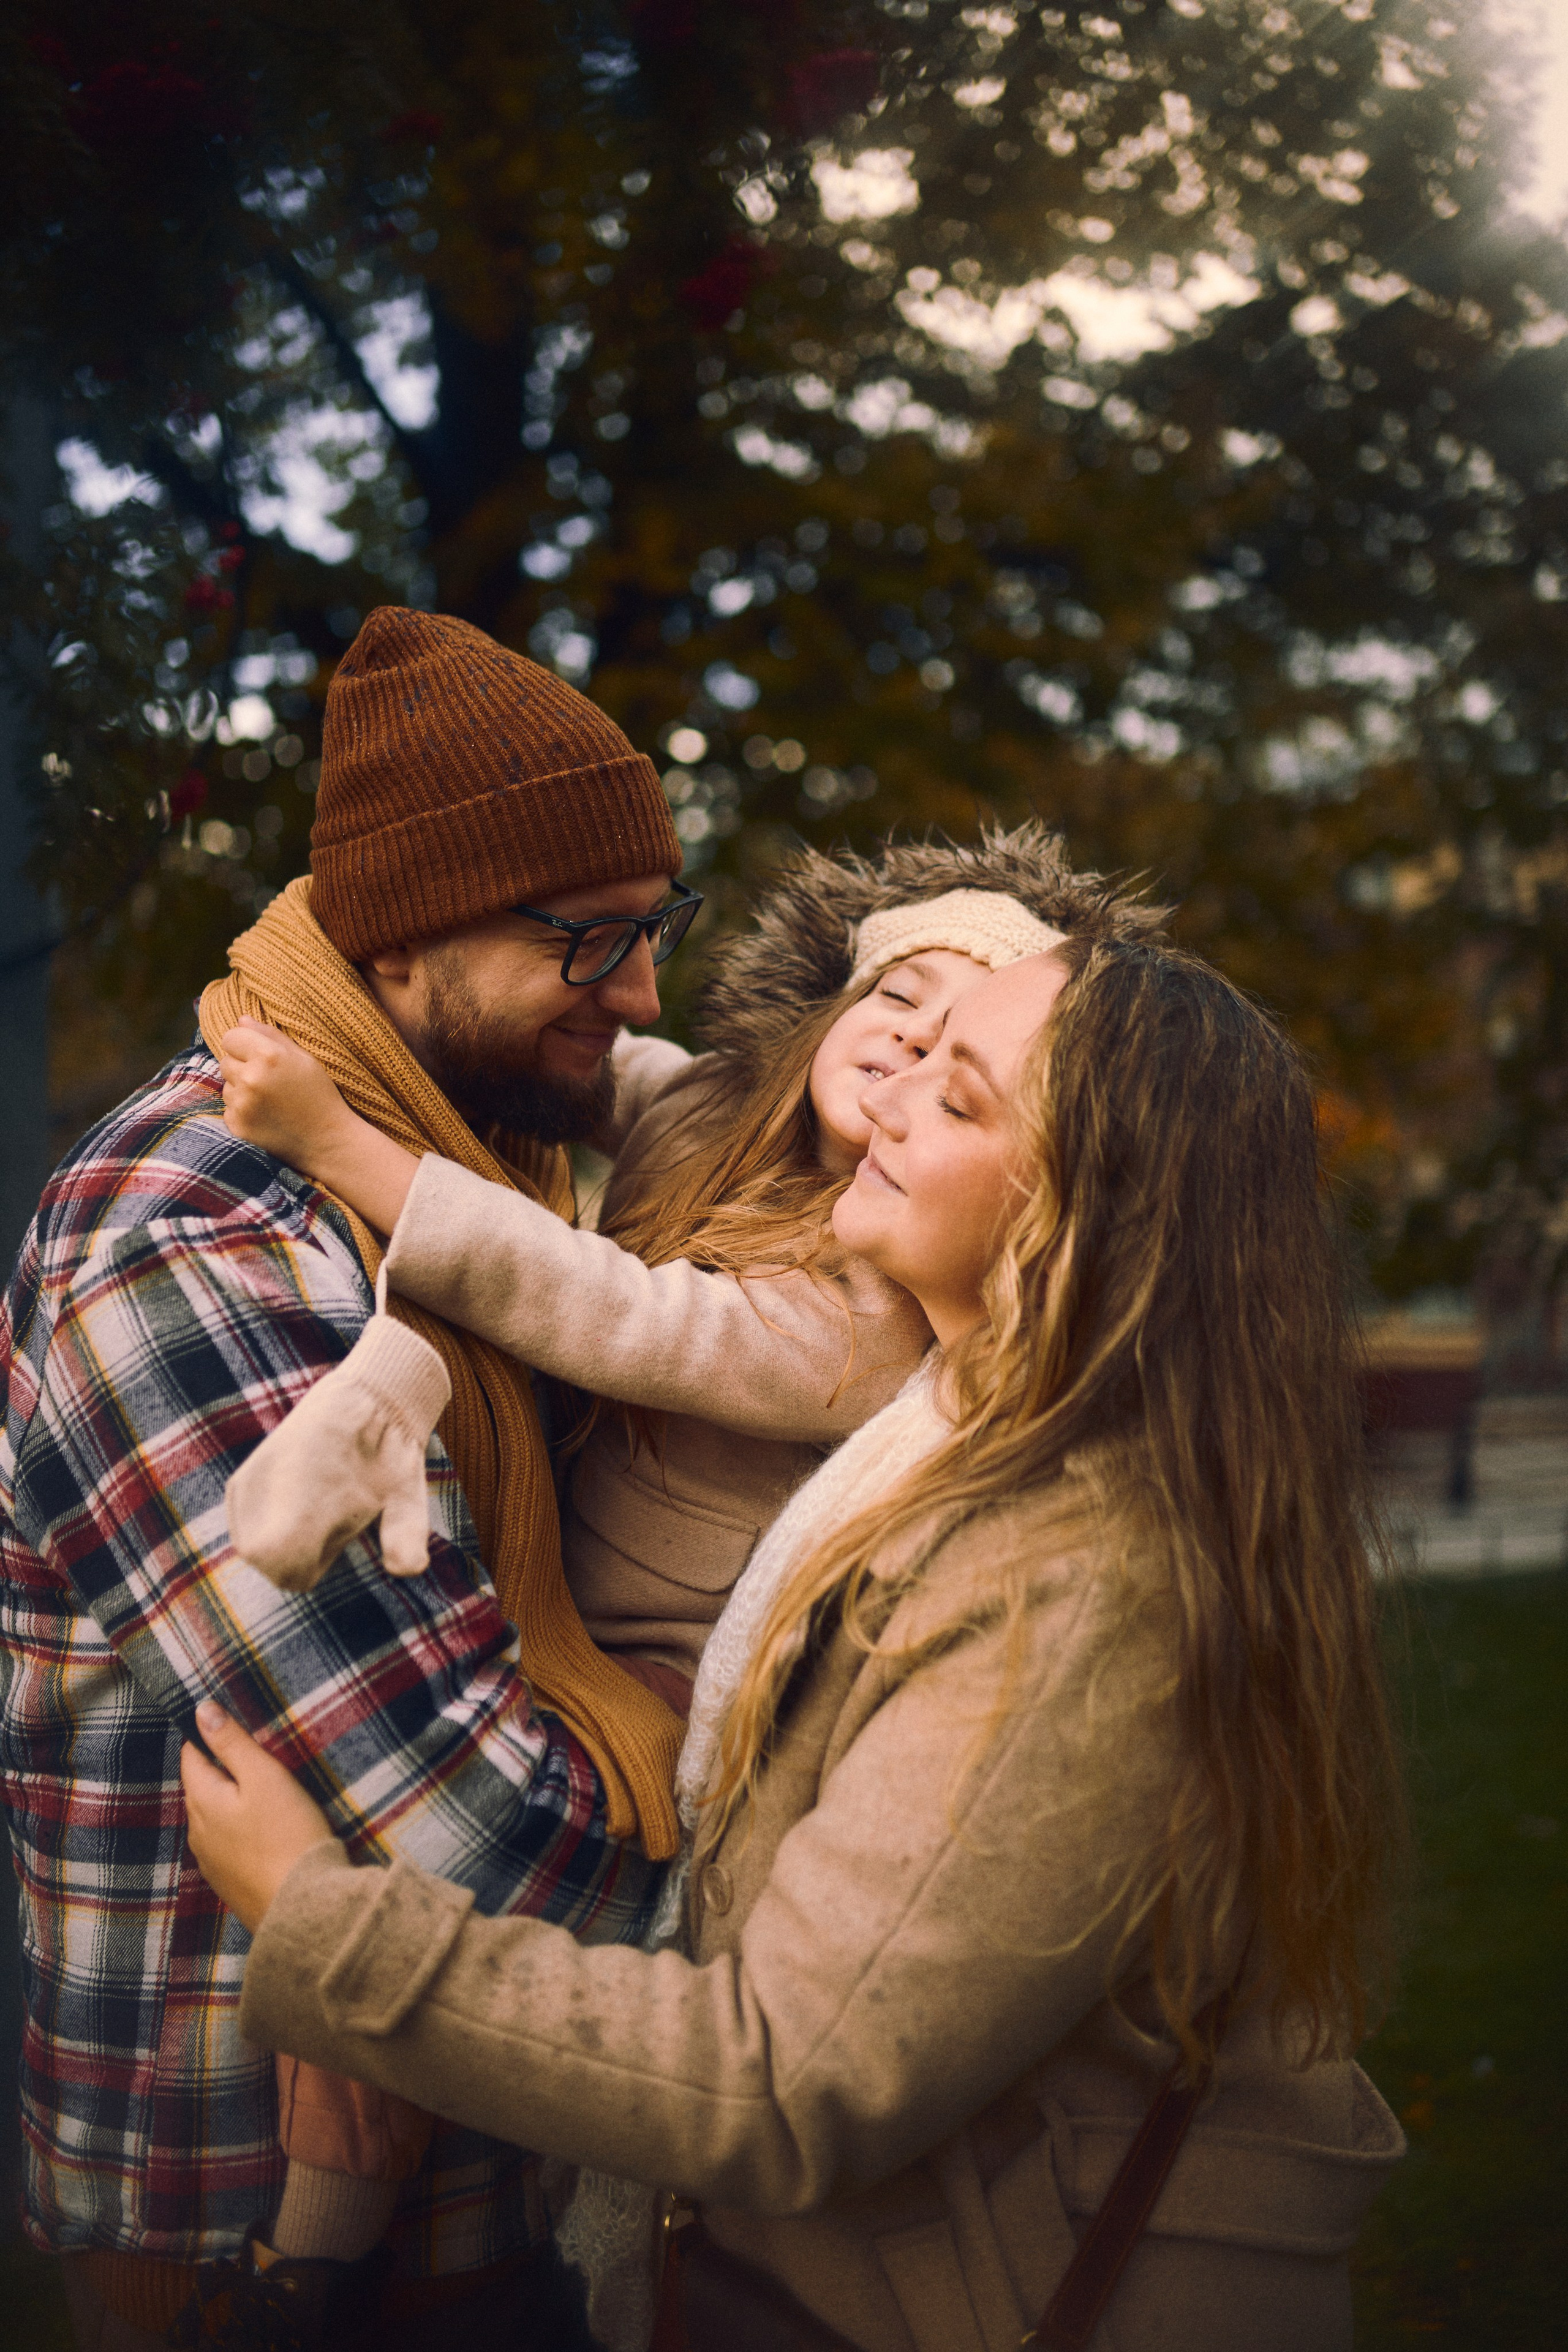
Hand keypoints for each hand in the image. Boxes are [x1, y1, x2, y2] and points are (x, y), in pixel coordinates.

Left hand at [181, 1701, 336, 1932]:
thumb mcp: (264, 1776)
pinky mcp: (229, 1884)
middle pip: (200, 1789)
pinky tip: (262, 1833)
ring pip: (212, 1819)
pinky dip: (238, 1833)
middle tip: (251, 1755)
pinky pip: (226, 1847)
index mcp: (202, 1801)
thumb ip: (232, 1743)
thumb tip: (201, 1710)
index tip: (227, 1725)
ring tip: (260, 1793)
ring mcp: (212, 1863)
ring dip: (228, 1804)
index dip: (206, 1737)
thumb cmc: (288, 1834)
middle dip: (218, 1770)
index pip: (191, 1757)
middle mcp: (198, 1833)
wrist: (303, 1907)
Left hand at [219, 1018, 418, 1231]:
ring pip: (226, 1085)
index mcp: (269, 1056)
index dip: (243, 1043)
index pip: (231, 1036)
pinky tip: (265, 1116)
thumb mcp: (303, 1059)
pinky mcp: (236, 1126)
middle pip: (225, 1060)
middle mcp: (251, 1078)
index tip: (257, 1054)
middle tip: (268, 1080)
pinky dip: (242, 1111)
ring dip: (241, 1089)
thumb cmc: (319, 1095)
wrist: (327, 1141)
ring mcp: (241, 1104)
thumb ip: (270, 1036)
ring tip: (269, 1100)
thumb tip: (241, 1019)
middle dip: (242, 1066)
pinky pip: (228, 1108)